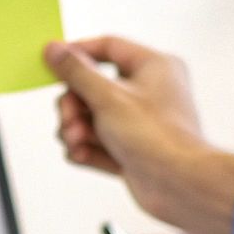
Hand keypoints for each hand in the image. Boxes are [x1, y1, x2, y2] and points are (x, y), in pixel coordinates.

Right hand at [48, 36, 233, 233]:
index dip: (79, 53)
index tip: (54, 63)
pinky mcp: (132, 149)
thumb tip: (54, 50)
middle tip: (68, 119)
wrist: (179, 186)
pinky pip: (99, 142)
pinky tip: (82, 155)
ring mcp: (140, 122)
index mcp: (154, 66)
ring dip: (77, 129)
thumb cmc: (158, 137)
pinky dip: (87, 148)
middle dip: (74, 106)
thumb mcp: (108, 97)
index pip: (109, 47)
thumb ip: (76, 72)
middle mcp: (149, 91)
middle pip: (93, 87)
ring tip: (77, 141)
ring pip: (92, 117)